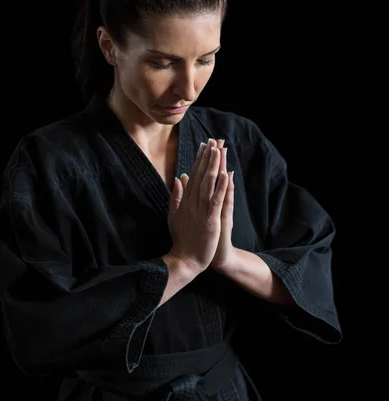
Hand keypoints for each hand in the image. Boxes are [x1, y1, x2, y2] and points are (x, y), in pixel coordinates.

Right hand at [178, 139, 234, 271]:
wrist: (185, 261)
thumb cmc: (182, 240)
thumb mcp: (174, 215)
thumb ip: (176, 196)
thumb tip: (179, 177)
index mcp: (185, 201)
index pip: (193, 176)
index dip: (199, 160)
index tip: (203, 145)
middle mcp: (192, 203)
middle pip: (200, 176)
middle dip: (207, 157)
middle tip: (212, 140)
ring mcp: (200, 211)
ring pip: (208, 184)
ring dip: (213, 166)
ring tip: (218, 150)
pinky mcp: (210, 221)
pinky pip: (216, 201)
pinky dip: (220, 188)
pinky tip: (225, 175)